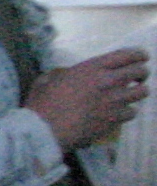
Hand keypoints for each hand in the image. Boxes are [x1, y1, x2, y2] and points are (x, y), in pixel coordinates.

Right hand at [27, 47, 149, 151]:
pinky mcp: (115, 119)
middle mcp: (109, 81)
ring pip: (142, 92)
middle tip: (136, 78)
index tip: (141, 58)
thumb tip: (63, 76)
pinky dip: (127, 112)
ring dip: (137, 93)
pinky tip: (118, 113)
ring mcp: (114, 101)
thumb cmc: (42, 104)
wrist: (45, 130)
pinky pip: (132, 112)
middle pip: (141, 71)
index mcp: (93, 68)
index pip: (129, 54)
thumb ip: (62, 75)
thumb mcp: (47, 81)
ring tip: (129, 96)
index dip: (139, 55)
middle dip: (141, 74)